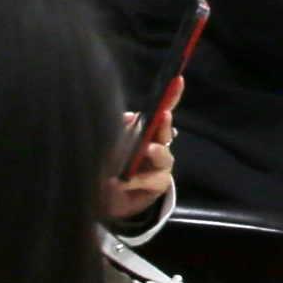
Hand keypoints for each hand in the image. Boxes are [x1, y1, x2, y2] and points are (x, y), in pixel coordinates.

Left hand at [104, 94, 179, 227]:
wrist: (105, 201)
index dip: (170, 96)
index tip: (177, 80)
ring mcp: (159, 166)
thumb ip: (118, 132)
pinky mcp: (158, 185)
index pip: (159, 111)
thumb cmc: (106, 169)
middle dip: (165, 124)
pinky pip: (153, 179)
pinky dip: (136, 179)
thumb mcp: (106, 147)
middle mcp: (156, 146)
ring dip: (155, 152)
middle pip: (166, 131)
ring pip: (164, 155)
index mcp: (144, 132)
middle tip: (163, 117)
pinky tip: (119, 181)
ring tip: (147, 151)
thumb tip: (129, 117)